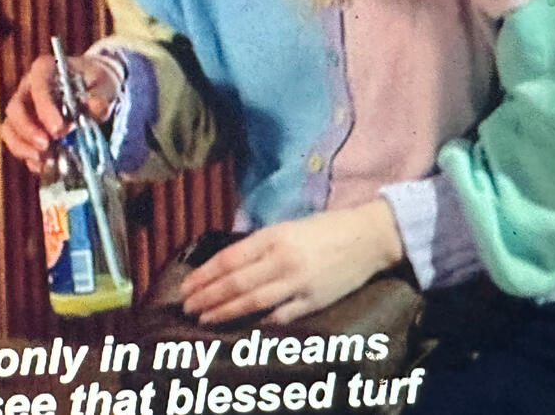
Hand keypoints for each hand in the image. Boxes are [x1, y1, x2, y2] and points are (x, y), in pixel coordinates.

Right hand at [0, 53, 121, 172]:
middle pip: (15, 109)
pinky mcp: (24, 128)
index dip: (44, 108)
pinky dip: (28, 156)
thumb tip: (95, 107)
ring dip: (24, 147)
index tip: (59, 129)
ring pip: (9, 128)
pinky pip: (17, 143)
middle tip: (47, 147)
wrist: (93, 88)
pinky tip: (44, 164)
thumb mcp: (105, 85)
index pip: (38, 86)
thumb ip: (101, 97)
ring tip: (45, 159)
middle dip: (29, 131)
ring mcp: (23, 108)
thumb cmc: (96, 82)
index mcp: (45, 69)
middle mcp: (27, 87)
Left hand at [179, 199, 403, 324]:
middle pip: (235, 283)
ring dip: (225, 311)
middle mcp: (282, 259)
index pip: (228, 259)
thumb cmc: (323, 229)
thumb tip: (225, 265)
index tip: (186, 287)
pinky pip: (281, 315)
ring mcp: (298, 282)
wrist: (368, 237)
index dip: (204, 276)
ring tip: (205, 318)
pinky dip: (260, 321)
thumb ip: (258, 246)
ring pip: (253, 301)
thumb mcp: (286, 228)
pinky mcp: (315, 300)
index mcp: (273, 238)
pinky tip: (242, 327)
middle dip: (207, 297)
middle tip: (187, 307)